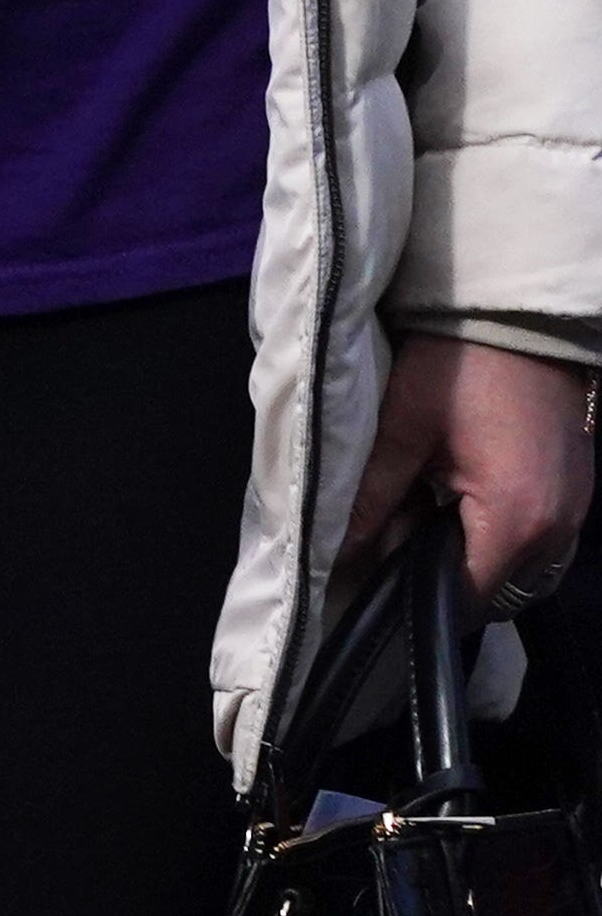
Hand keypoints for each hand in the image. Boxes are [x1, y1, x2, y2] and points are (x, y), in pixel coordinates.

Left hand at [349, 330, 597, 614]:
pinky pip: (539, 541)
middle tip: (395, 542)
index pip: (464, 598)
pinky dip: (499, 537)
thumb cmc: (457, 367)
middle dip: (443, 579)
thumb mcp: (401, 431)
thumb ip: (372, 501)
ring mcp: (576, 512)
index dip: (415, 597)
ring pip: (520, 570)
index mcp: (517, 521)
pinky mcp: (577, 491)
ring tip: (424, 521)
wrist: (519, 317)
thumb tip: (336, 554)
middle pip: (495, 590)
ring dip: (473, 558)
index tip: (376, 581)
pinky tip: (459, 504)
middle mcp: (558, 529)